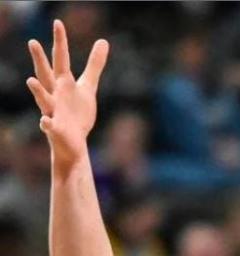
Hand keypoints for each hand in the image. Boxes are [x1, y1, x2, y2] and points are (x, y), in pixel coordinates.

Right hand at [26, 19, 108, 169]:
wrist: (73, 143)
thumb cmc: (77, 113)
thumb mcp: (87, 87)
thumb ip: (94, 65)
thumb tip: (103, 41)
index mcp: (63, 84)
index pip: (61, 59)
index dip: (60, 42)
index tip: (58, 23)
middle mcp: (54, 95)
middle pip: (46, 75)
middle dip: (40, 60)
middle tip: (33, 42)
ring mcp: (53, 111)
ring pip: (43, 100)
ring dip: (37, 91)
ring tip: (31, 81)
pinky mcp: (55, 130)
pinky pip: (49, 126)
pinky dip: (46, 123)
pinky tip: (45, 121)